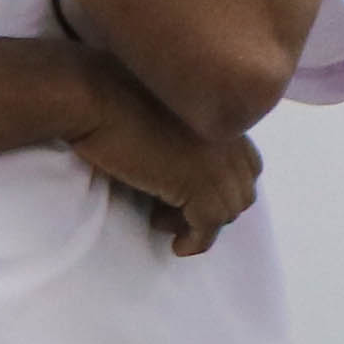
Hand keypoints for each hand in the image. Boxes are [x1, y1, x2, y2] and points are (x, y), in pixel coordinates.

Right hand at [66, 53, 261, 253]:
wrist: (96, 99)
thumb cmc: (112, 97)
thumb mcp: (161, 111)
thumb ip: (182, 132)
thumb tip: (176, 164)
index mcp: (222, 117)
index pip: (248, 164)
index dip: (224, 185)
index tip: (192, 195)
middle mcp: (229, 139)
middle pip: (241, 191)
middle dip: (215, 208)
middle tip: (175, 213)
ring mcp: (218, 163)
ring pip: (227, 211)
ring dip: (201, 225)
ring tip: (165, 222)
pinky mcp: (198, 186)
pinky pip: (208, 227)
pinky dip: (196, 242)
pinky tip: (178, 246)